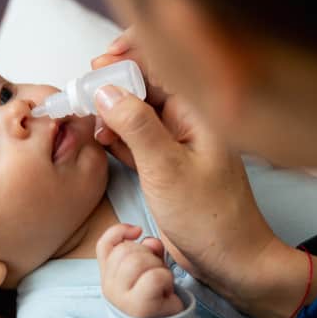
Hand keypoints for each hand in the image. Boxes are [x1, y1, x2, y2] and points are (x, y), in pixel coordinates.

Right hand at [90, 28, 291, 315]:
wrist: (232, 261)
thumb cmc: (210, 218)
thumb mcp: (166, 169)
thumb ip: (136, 126)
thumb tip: (106, 90)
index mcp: (199, 110)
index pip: (162, 62)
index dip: (128, 57)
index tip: (97, 66)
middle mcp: (189, 119)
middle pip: (145, 83)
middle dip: (113, 83)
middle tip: (84, 95)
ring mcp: (177, 141)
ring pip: (137, 111)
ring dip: (111, 111)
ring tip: (89, 120)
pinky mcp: (166, 163)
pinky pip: (136, 137)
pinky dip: (117, 134)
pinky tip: (100, 138)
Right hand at [96, 223, 182, 317]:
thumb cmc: (156, 302)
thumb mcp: (148, 273)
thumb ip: (147, 252)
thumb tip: (150, 240)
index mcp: (108, 277)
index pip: (105, 245)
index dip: (120, 231)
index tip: (137, 230)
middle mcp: (109, 287)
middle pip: (126, 250)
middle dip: (149, 255)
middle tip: (157, 274)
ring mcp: (122, 298)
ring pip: (139, 260)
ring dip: (158, 267)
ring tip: (162, 284)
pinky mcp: (140, 307)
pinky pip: (155, 276)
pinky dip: (166, 279)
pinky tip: (166, 292)